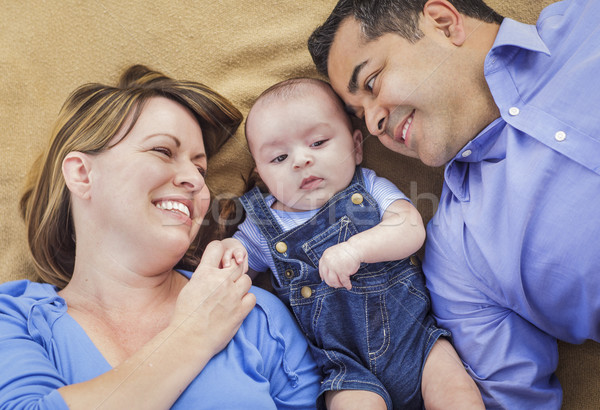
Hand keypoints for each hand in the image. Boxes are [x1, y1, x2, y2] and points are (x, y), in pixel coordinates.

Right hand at [172, 240, 255, 357]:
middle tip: (227, 283)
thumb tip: (213, 269)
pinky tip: (238, 306)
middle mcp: (220, 281)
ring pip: (247, 280)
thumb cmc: (186, 315)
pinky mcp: (241, 310)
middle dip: (233, 272)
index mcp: (204, 273)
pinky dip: (247, 301)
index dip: (220, 252)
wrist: (189, 338)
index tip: (220, 260)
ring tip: (232, 296)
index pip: (217, 247)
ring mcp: (232, 295)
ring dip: (241, 286)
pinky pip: (252, 297)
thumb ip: (204, 276)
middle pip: (237, 265)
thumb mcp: (190, 287)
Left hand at [319, 242, 360, 289]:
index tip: (328, 281)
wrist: (355, 248)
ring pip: (334, 281)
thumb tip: (325, 278)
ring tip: (343, 285)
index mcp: (325, 257)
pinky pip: (344, 282)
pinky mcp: (342, 272)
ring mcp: (335, 267)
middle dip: (332, 283)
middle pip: (327, 278)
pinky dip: (347, 285)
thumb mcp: (333, 254)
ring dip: (339, 285)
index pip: (321, 272)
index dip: (325, 278)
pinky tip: (349, 286)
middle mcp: (328, 262)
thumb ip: (328, 263)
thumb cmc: (346, 252)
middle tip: (337, 285)